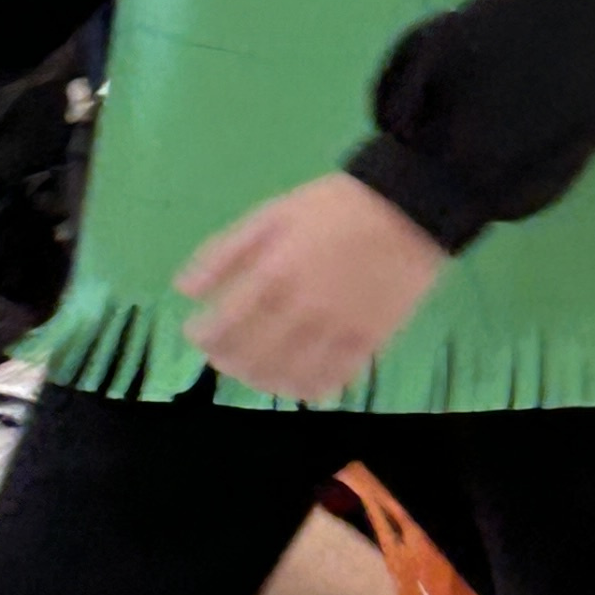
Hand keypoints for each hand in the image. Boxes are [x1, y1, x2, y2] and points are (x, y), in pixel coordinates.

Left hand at [177, 175, 448, 401]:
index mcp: (273, 274)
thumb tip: (184, 289)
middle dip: (228, 361)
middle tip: (223, 354)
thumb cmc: (334, 206)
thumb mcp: (272, 214)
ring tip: (256, 372)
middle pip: (252, 356)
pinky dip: (309, 388)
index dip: (203, 336)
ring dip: (263, 381)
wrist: (410, 207)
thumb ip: (225, 251)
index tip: (196, 332)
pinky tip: (298, 383)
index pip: (224, 324)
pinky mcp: (369, 340)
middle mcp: (301, 309)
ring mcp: (337, 329)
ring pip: (289, 375)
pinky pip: (333, 378)